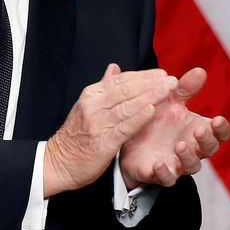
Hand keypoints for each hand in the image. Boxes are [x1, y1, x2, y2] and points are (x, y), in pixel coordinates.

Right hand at [43, 64, 177, 196]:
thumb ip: (103, 87)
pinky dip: (138, 118)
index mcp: (91, 94)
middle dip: (151, 83)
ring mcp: (97, 123)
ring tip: (168, 90)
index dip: (143, 76)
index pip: (121, 80)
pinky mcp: (103, 142)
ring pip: (127, 105)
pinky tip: (152, 111)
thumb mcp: (86, 106)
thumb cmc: (76, 135)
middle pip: (126, 89)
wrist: (59, 162)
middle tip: (171, 79)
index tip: (161, 73)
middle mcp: (94, 105)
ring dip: (150, 96)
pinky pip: (124, 127)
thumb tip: (114, 67)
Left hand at [119, 67, 229, 188]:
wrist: (127, 139)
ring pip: (191, 165)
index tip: (218, 119)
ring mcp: (177, 162)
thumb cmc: (155, 119)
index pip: (218, 132)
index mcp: (196, 129)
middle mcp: (191, 148)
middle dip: (206, 140)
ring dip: (187, 155)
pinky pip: (167, 178)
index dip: (221, 128)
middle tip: (199, 130)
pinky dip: (165, 172)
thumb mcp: (168, 101)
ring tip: (180, 144)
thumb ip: (183, 88)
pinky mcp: (159, 174)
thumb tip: (200, 70)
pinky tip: (159, 164)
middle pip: (209, 149)